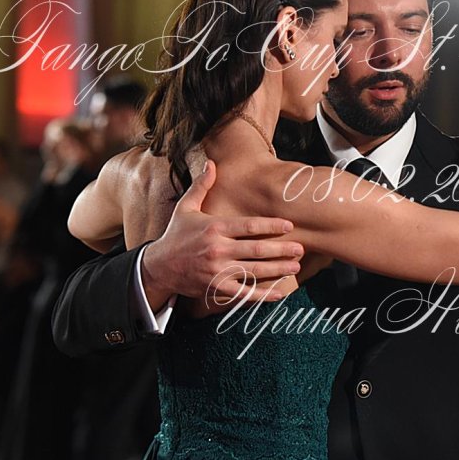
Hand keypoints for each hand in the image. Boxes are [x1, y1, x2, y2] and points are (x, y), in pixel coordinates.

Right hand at [140, 160, 303, 310]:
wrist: (158, 267)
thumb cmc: (176, 235)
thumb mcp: (186, 207)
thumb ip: (202, 186)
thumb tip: (212, 163)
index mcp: (214, 228)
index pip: (249, 226)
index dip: (271, 226)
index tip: (289, 226)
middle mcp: (218, 249)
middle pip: (256, 250)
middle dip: (281, 249)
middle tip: (300, 248)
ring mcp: (217, 271)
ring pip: (254, 271)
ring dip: (277, 270)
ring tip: (295, 266)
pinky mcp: (216, 289)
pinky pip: (244, 294)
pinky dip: (263, 296)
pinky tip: (279, 294)